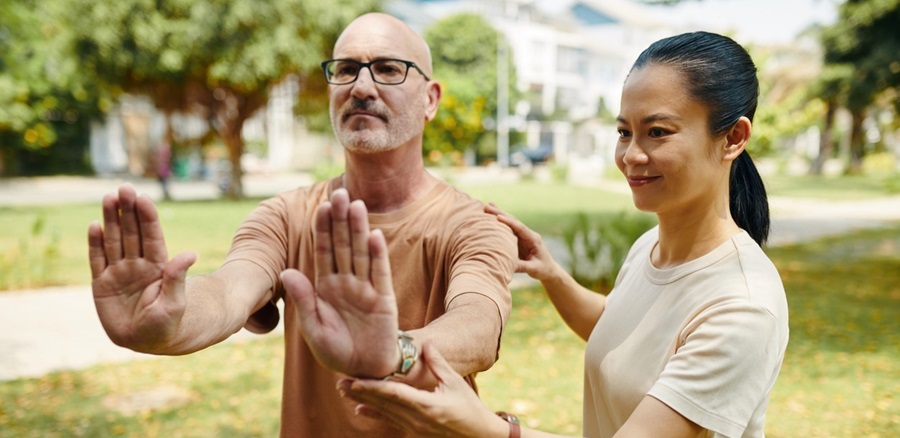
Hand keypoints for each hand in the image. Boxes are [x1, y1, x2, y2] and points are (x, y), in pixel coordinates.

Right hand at [88, 185, 195, 351]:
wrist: (146, 341)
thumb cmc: (166, 323)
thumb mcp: (175, 303)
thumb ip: (177, 278)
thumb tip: (191, 254)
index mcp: (157, 266)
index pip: (152, 236)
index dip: (147, 217)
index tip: (143, 198)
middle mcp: (138, 264)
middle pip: (132, 232)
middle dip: (128, 211)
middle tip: (124, 188)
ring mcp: (119, 272)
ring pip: (114, 240)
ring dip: (111, 220)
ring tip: (109, 198)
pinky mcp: (101, 283)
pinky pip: (98, 260)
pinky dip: (95, 243)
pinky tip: (94, 225)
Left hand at [283, 188, 399, 377]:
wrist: (362, 371)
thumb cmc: (335, 351)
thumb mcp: (312, 328)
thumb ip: (303, 299)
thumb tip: (285, 271)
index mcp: (325, 287)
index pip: (324, 252)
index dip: (322, 230)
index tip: (320, 207)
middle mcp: (346, 282)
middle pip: (343, 245)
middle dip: (341, 220)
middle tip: (339, 192)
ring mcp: (366, 289)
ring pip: (361, 253)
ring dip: (359, 230)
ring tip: (357, 205)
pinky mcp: (384, 300)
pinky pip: (380, 274)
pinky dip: (378, 255)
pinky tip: (375, 235)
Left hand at [338, 343, 507, 437]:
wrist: (480, 437)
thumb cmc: (470, 408)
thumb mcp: (456, 383)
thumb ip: (438, 364)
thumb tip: (426, 344)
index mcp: (427, 406)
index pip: (394, 395)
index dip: (373, 387)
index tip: (356, 380)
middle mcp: (417, 420)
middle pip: (383, 404)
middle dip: (361, 393)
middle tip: (341, 382)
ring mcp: (414, 430)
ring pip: (384, 413)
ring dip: (364, 401)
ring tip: (345, 391)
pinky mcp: (414, 434)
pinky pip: (390, 422)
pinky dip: (375, 414)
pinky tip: (360, 409)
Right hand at [485, 203, 559, 280]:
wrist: (548, 269)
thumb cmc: (543, 269)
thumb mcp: (534, 269)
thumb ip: (522, 266)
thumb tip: (508, 265)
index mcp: (533, 239)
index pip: (520, 228)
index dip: (509, 222)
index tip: (498, 217)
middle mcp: (528, 234)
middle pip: (514, 221)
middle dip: (501, 214)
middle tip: (487, 207)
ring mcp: (523, 236)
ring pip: (510, 223)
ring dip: (499, 215)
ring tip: (487, 207)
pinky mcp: (518, 239)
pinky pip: (508, 229)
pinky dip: (500, 222)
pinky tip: (492, 215)